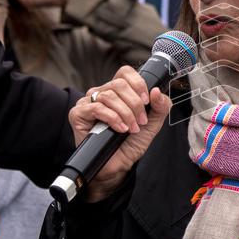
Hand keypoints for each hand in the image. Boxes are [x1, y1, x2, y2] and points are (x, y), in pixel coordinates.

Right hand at [69, 66, 171, 201]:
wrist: (117, 166)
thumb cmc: (130, 143)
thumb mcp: (152, 124)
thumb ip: (160, 106)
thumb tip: (157, 91)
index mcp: (118, 92)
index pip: (125, 72)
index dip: (138, 83)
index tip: (147, 100)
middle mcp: (102, 93)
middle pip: (119, 84)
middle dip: (134, 104)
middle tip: (140, 121)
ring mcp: (88, 102)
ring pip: (108, 95)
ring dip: (125, 113)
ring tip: (131, 128)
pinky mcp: (78, 114)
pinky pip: (97, 107)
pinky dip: (113, 118)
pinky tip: (120, 129)